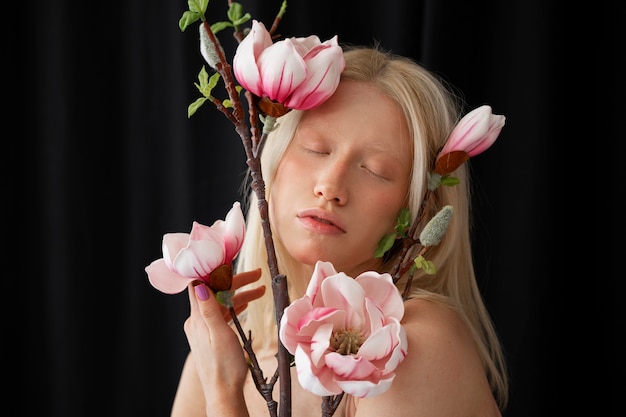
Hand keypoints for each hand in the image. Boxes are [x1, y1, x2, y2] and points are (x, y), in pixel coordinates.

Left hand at [182, 268, 263, 411]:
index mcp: (197, 318)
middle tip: (257, 274)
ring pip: (221, 303)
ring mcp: (203, 329)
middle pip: (214, 292)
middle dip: (234, 281)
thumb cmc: (224, 367)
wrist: (224, 393)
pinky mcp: (211, 337)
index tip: (230, 261)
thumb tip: (198, 284)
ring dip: (239, 294)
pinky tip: (248, 304)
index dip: (214, 271)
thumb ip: (209, 310)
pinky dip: (235, 306)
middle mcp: (197, 321)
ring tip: (261, 289)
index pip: (200, 285)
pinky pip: (222, 314)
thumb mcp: (220, 335)